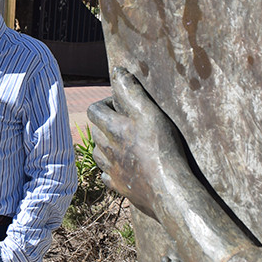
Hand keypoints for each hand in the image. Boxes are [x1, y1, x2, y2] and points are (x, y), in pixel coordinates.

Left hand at [86, 67, 188, 219]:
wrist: (168, 189)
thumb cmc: (161, 148)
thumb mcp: (149, 113)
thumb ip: (132, 92)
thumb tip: (117, 71)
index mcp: (113, 129)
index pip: (94, 110)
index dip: (105, 104)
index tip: (121, 105)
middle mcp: (107, 149)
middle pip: (96, 132)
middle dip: (107, 125)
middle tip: (127, 123)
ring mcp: (112, 170)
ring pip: (98, 154)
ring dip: (106, 147)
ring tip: (124, 144)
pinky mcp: (119, 187)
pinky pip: (107, 176)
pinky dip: (112, 170)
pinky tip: (124, 168)